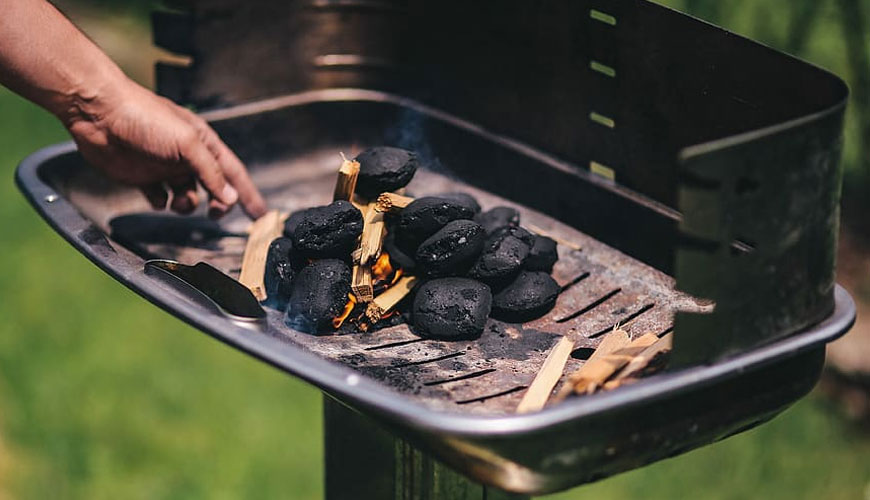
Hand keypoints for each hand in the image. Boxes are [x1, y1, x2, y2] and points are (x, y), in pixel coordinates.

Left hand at [64, 78, 266, 218]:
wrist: (99, 113)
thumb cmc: (146, 119)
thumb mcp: (187, 144)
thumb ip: (211, 173)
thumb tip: (230, 197)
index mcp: (204, 144)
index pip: (234, 174)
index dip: (248, 194)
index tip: (260, 215)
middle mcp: (187, 157)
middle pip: (213, 188)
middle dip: (218, 204)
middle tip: (215, 214)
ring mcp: (165, 167)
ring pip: (188, 197)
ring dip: (186, 205)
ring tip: (177, 202)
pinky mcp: (143, 177)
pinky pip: (160, 198)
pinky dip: (161, 202)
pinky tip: (155, 197)